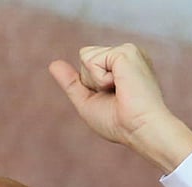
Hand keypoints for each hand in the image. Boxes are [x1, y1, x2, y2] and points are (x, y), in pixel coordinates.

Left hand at [48, 44, 191, 172]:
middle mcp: (126, 54)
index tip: (113, 100)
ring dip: (95, 81)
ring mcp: (128, 51)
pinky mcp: (126, 51)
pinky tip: (120, 86)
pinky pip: (91, 60)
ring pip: (86, 56)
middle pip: (84, 57)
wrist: (138, 129)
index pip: (87, 63)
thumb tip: (53, 64)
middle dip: (91, 82)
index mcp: (122, 65)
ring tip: (119, 91)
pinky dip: (100, 80)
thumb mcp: (87, 102)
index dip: (90, 86)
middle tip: (115, 96)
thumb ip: (71, 83)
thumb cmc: (118, 123)